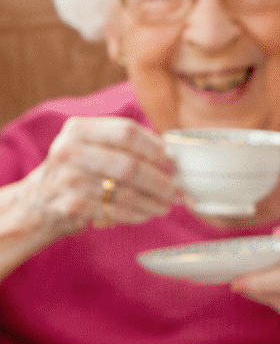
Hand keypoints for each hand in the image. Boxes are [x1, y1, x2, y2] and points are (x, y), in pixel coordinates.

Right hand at [19, 116, 175, 241]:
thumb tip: (172, 154)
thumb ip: (125, 142)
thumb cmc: (78, 168)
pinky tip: (149, 213)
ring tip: (168, 204)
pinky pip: (115, 211)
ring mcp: (69, 181)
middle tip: (177, 189)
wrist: (38, 201)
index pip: (127, 132)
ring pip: (125, 192)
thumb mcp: (92, 144)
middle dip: (159, 180)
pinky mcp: (72, 207)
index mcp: (79, 129)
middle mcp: (70, 152)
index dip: (155, 147)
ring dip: (153, 201)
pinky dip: (137, 214)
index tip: (172, 161)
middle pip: (129, 165)